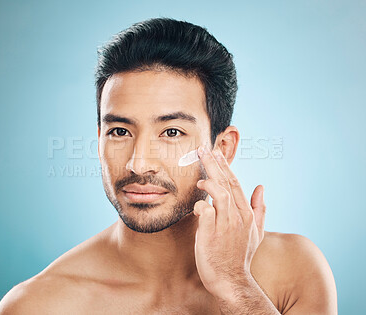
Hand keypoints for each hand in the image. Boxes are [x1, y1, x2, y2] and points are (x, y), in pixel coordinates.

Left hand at [193, 145, 265, 297]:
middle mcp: (238, 217)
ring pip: (219, 193)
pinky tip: (197, 206)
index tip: (216, 153)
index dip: (224, 166)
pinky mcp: (211, 235)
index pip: (235, 183)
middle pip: (226, 183)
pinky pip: (205, 212)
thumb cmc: (240, 255)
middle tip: (203, 150)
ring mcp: (225, 225)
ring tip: (199, 180)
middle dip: (213, 164)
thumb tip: (261, 187)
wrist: (231, 280)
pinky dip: (200, 205)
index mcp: (247, 214)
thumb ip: (259, 208)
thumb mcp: (256, 232)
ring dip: (208, 182)